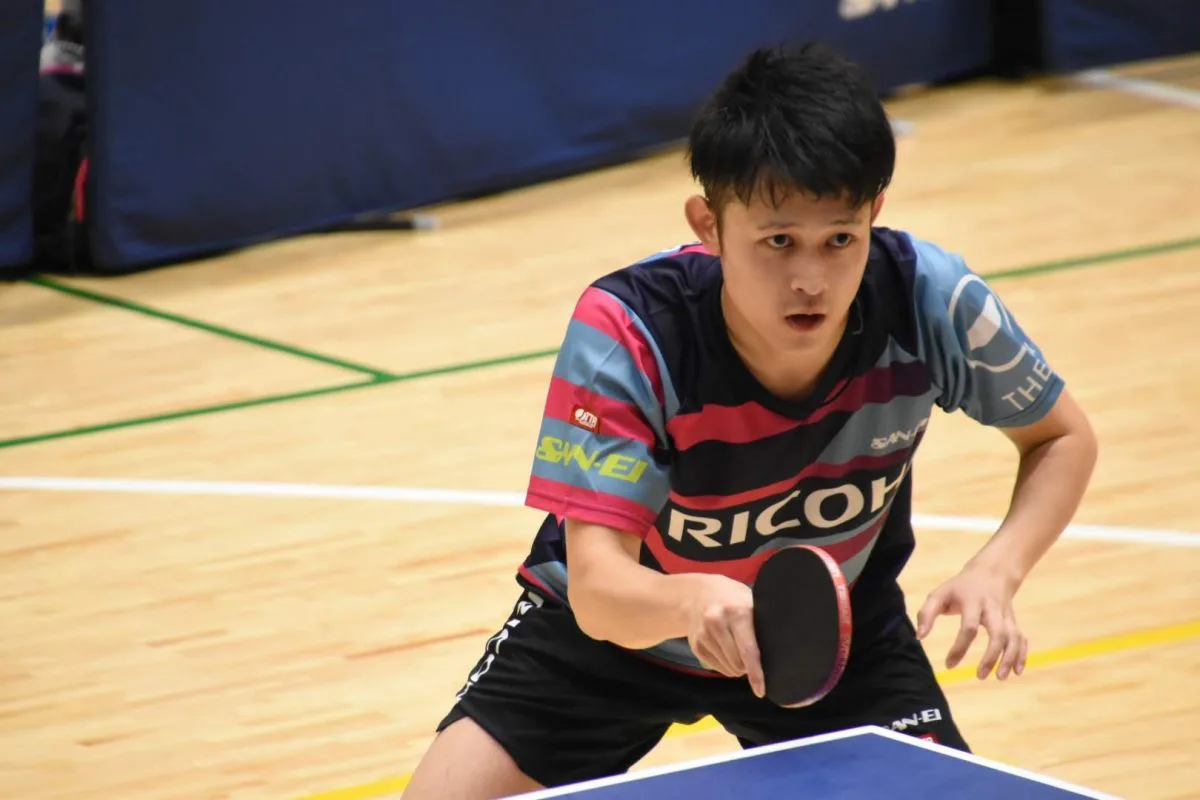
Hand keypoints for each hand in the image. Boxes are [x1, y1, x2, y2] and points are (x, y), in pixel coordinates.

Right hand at [685, 575, 764, 696]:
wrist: (698, 593)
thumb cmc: (734, 600)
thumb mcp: (750, 603)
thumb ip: (761, 625)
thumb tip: (783, 651)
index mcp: (737, 612)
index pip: (748, 650)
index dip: (756, 673)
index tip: (761, 690)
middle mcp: (717, 622)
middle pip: (738, 664)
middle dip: (747, 667)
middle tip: (750, 653)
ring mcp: (703, 634)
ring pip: (727, 669)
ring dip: (736, 667)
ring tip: (736, 648)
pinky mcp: (696, 644)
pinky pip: (716, 668)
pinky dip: (725, 665)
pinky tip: (724, 649)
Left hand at [916, 562, 1027, 680]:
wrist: (993, 571)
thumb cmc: (961, 587)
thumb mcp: (940, 593)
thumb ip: (926, 613)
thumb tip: (920, 637)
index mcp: (973, 602)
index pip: (969, 627)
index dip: (959, 647)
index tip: (949, 665)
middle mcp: (993, 609)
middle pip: (998, 633)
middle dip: (992, 656)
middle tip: (980, 676)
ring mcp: (1006, 616)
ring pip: (1014, 637)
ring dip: (1009, 658)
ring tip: (1000, 677)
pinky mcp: (1014, 621)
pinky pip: (1021, 639)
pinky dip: (1022, 655)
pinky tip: (1017, 671)